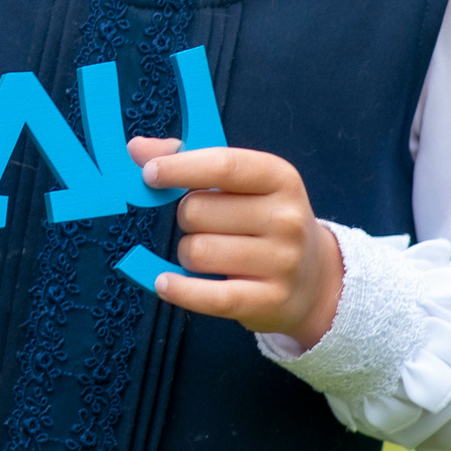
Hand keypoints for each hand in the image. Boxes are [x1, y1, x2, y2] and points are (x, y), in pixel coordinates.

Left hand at [129, 136, 341, 344]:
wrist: (314, 279)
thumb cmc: (261, 220)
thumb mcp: (239, 183)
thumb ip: (187, 159)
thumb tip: (137, 149)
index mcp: (279, 178)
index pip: (223, 165)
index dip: (180, 167)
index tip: (150, 174)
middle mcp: (286, 218)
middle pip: (196, 211)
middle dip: (185, 219)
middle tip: (204, 226)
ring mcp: (283, 262)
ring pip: (196, 252)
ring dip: (186, 254)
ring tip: (208, 255)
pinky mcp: (271, 301)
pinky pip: (209, 296)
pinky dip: (179, 290)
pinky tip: (164, 283)